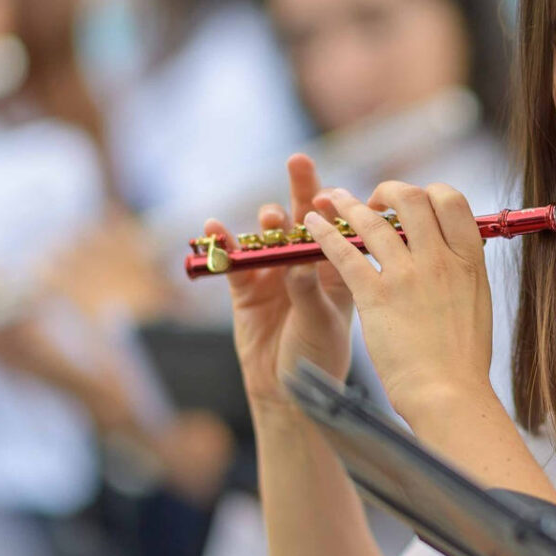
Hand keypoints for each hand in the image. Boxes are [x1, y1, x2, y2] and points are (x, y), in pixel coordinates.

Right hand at [204, 155, 355, 410]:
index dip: (336, 208)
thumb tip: (297, 262)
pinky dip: (223, 243)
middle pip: (305, 218)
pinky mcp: (246, 287)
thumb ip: (308, 291)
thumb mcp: (321, 323)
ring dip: (269, 223)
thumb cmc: (318, 358)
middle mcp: (308, 265)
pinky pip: (233, 260)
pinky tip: (214, 227)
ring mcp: (275, 273)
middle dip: (302, 188)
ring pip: (270, 236)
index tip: (330, 194)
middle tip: (300, 160)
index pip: (340, 228)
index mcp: (339, 270)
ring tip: (271, 219)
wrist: (287, 395)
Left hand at [304, 180, 494, 420]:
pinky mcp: (375, 297)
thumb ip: (463, 271)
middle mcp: (440, 259)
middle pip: (411, 199)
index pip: (452, 200)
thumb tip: (454, 251)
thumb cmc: (463, 360)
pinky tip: (312, 226)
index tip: (414, 204)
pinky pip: (344, 253)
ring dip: (346, 204)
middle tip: (373, 201)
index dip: (430, 192)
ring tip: (329, 198)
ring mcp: (407, 275)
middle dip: (387, 191)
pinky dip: (324, 234)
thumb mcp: (477, 303)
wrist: (448, 393)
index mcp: (469, 259)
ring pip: (372, 221)